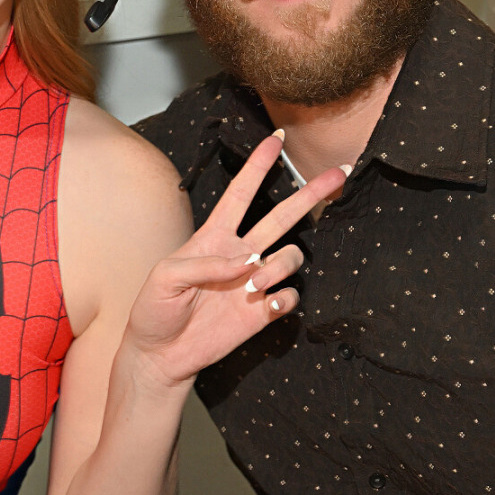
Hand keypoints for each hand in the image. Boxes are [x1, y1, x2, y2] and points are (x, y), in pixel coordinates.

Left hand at [124, 133, 347, 387]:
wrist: (162, 355)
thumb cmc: (155, 309)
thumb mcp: (164, 278)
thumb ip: (202, 264)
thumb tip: (244, 263)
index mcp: (213, 237)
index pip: (240, 194)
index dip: (257, 167)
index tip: (275, 140)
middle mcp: (240, 254)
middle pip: (281, 217)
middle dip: (309, 195)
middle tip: (338, 174)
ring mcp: (254, 282)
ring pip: (290, 256)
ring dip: (280, 264)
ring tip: (257, 282)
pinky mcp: (263, 311)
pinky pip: (291, 295)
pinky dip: (284, 297)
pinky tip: (267, 304)